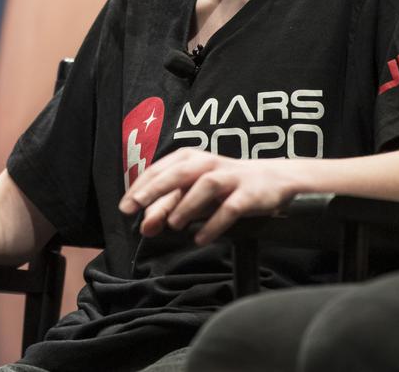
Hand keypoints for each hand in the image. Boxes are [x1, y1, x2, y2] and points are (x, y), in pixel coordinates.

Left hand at [118, 148, 301, 244]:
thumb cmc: (225, 186)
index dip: (141, 188)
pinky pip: (230, 208)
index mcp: (190, 158)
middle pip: (178, 173)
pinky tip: (200, 239)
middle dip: (156, 190)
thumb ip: (170, 206)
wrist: (273, 179)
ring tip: (173, 226)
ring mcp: (230, 177)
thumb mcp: (194, 192)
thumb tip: (144, 226)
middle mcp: (208, 163)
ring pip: (205, 186)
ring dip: (187, 206)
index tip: (125, 208)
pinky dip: (214, 224)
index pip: (160, 170)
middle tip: (136, 209)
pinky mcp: (249, 194)